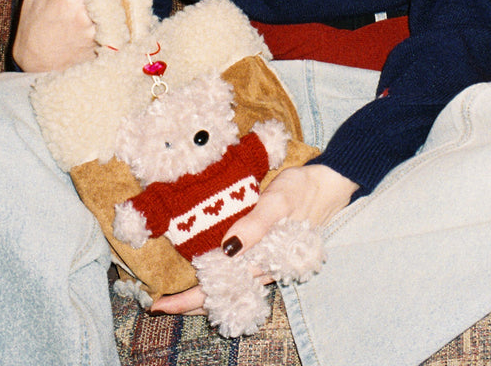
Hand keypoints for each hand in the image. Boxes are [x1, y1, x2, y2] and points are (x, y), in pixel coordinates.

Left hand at [150, 164, 357, 316]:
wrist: (331, 185)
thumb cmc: (303, 190)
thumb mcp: (278, 201)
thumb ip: (255, 224)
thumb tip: (227, 248)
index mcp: (261, 260)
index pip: (220, 289)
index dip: (189, 299)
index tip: (161, 304)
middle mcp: (262, 267)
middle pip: (222, 294)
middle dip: (190, 300)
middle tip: (158, 304)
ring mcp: (265, 260)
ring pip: (230, 285)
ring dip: (204, 291)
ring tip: (176, 294)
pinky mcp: (268, 250)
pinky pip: (239, 272)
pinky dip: (220, 277)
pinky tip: (210, 273)